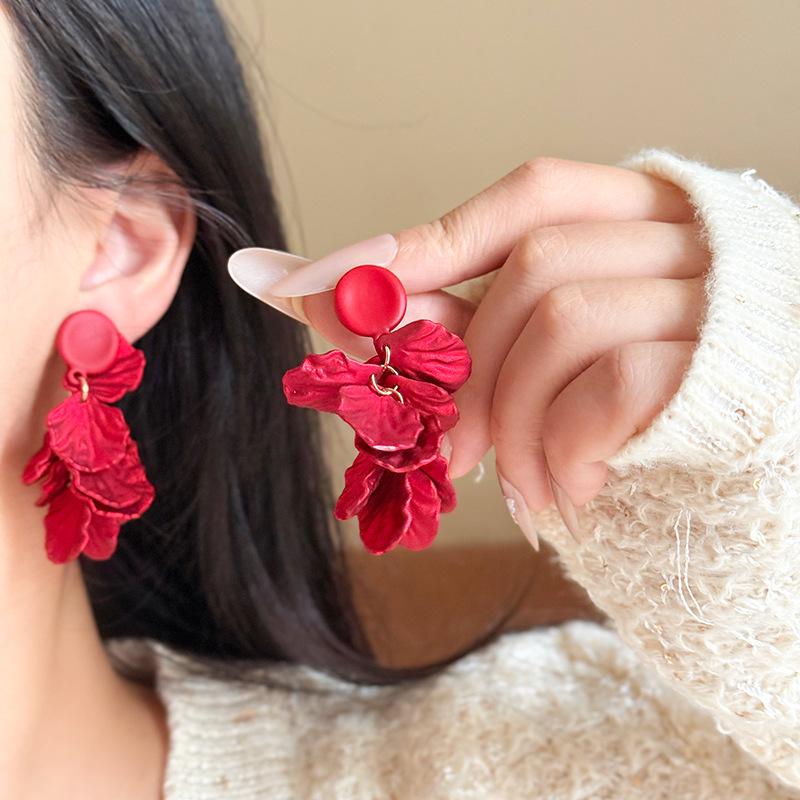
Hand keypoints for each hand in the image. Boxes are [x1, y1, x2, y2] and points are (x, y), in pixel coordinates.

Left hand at [244, 157, 709, 528]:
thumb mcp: (539, 363)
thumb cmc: (630, 420)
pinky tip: (570, 490)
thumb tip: (324, 292)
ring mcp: (714, 300)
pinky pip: (609, 385)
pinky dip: (562, 449)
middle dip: (463, 365)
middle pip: (535, 264)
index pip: (532, 200)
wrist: (738, 497)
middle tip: (440, 449)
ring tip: (516, 485)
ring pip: (562, 321)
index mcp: (643, 220)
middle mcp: (688, 241)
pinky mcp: (724, 370)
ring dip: (510, 421)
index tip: (319, 281)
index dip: (430, 243)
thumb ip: (449, 322)